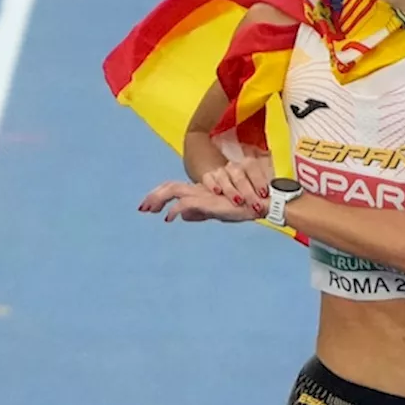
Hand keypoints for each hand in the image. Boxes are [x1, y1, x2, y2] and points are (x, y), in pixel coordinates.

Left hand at [140, 180, 263, 222]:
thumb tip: (181, 216)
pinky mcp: (208, 200)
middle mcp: (199, 188)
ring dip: (158, 199)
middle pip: (170, 186)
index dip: (160, 195)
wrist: (262, 201)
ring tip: (148, 209)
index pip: (175, 188)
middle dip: (154, 196)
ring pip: (173, 190)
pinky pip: (185, 203)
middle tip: (142, 207)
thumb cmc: (243, 205)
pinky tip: (167, 218)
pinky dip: (174, 210)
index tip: (148, 206)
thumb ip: (199, 212)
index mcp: (200, 190)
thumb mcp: (216, 211)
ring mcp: (203, 192)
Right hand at [199, 149, 271, 207]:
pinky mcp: (208, 177)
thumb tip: (276, 201)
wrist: (216, 202)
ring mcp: (220, 172)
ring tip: (237, 200)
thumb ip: (265, 199)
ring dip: (231, 189)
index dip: (258, 180)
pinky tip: (217, 191)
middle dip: (247, 190)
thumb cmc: (240, 202)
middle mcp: (234, 169)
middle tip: (253, 203)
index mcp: (248, 170)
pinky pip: (209, 177)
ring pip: (224, 175)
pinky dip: (212, 184)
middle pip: (239, 173)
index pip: (252, 166)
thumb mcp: (254, 202)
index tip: (264, 193)